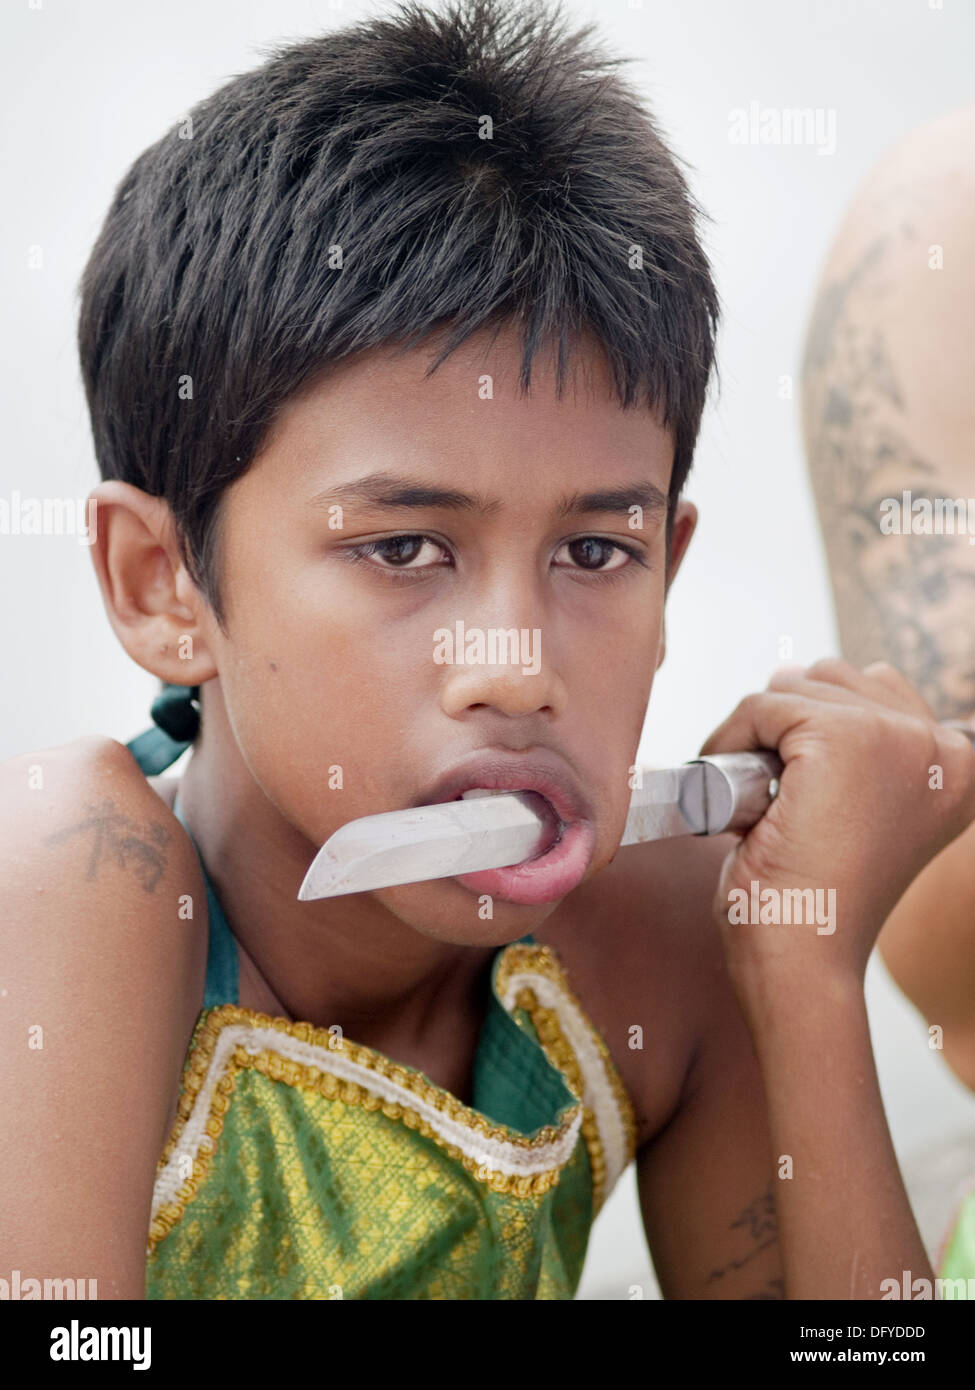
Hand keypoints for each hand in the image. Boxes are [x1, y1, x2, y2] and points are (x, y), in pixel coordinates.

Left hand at [699, 658, 974, 987]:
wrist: (801, 963)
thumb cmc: (815, 902)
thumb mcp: (856, 808)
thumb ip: (861, 745)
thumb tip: (802, 670)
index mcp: (959, 766)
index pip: (877, 689)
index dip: (819, 727)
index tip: (801, 790)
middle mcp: (944, 747)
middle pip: (836, 677)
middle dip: (787, 725)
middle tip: (776, 799)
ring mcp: (899, 738)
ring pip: (796, 687)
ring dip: (758, 732)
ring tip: (760, 800)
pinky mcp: (846, 738)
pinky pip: (761, 705)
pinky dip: (730, 739)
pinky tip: (737, 798)